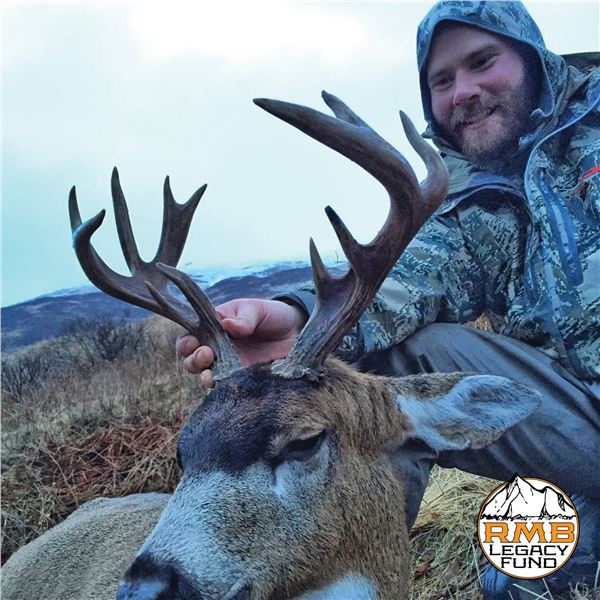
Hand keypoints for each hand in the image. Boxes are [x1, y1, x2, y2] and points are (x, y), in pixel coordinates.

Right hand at [176, 298, 306, 387]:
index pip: (191, 338)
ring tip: (210, 374)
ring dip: (204, 376)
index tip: (193, 343)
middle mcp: (218, 350)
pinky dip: (223, 390)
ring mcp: (230, 367)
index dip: (186, 343)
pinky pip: (228, 389)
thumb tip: (228, 324)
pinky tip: (225, 386)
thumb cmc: (272, 315)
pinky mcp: (244, 381)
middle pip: (193, 361)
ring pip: (207, 377)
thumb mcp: (258, 309)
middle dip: (193, 360)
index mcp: (215, 329)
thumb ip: (244, 317)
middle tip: (206, 354)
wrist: (297, 332)